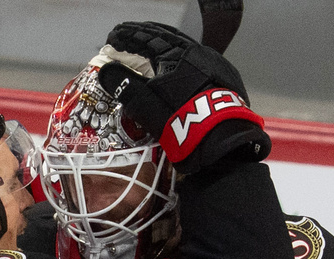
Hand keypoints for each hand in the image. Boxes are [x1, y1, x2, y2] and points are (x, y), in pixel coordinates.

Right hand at [96, 21, 268, 170]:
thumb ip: (125, 86)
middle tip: (131, 39)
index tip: (114, 37)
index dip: (128, 37)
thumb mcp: (147, 107)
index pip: (148, 38)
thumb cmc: (183, 125)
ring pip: (185, 51)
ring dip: (166, 50)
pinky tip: (179, 70)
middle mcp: (200, 54)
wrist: (224, 145)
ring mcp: (217, 67)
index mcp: (179, 55)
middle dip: (147, 38)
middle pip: (168, 39)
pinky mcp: (227, 82)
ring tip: (151, 52)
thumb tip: (106, 71)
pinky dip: (182, 62)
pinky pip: (199, 64)